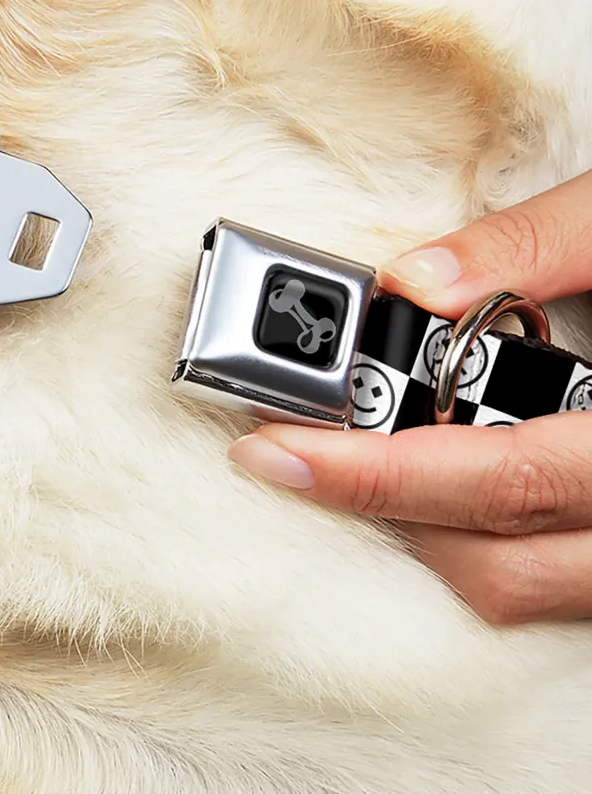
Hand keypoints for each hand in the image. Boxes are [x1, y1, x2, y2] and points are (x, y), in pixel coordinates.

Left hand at [230, 171, 591, 623]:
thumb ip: (534, 245)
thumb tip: (413, 281)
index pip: (502, 477)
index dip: (378, 473)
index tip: (278, 447)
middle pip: (499, 560)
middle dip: (378, 508)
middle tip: (288, 451)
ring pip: (525, 587)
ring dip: (425, 532)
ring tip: (352, 462)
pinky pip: (554, 580)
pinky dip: (481, 540)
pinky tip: (436, 481)